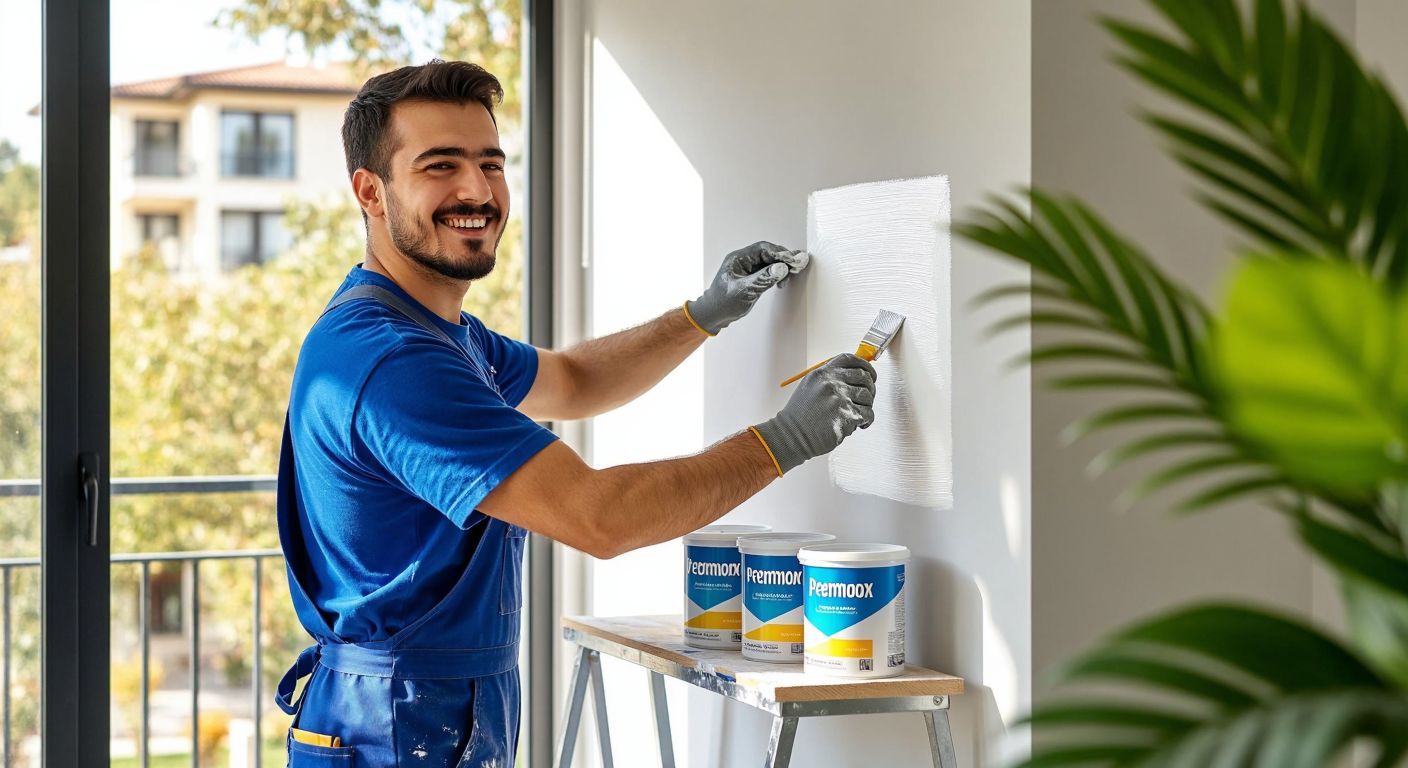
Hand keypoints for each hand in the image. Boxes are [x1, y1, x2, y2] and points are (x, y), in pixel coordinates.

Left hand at [685, 241, 808, 334]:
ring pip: (770, 261)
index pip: (763, 249)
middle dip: (784, 258)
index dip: (780, 253)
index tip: (793, 260)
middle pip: (769, 253)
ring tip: (795, 271)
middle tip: (799, 264)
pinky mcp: (752, 277)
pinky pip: (768, 270)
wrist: (713, 315)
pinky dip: (778, 273)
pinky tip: (784, 279)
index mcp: (738, 259)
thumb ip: (763, 279)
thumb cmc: (722, 303)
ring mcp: (748, 269)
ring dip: (783, 266)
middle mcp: (744, 260)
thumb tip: (781, 267)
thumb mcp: (744, 291)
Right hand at [750, 354, 876, 475]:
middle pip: (864, 376)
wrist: (792, 436)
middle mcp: (832, 383)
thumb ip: (830, 379)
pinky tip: (859, 424)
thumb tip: (854, 377)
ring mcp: (840, 399)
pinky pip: (868, 414)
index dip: (865, 365)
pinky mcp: (847, 416)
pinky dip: (866, 421)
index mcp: (823, 373)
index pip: (850, 360)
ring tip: (857, 414)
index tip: (870, 374)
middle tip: (866, 397)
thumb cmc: (800, 416)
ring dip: (866, 406)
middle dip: (870, 388)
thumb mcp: (810, 387)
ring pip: (868, 396)